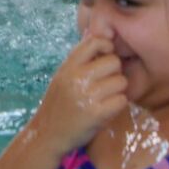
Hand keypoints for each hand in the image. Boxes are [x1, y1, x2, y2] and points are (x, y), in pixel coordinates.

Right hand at [31, 32, 129, 154]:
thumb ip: (79, 59)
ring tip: (106, 97)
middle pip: (113, 62)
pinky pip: (121, 100)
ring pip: (121, 82)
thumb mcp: (63, 76)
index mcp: (68, 66)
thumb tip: (95, 33)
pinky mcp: (97, 114)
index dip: (106, 46)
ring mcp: (87, 96)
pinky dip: (118, 105)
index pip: (95, 42)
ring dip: (118, 90)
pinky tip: (108, 109)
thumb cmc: (58, 103)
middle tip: (107, 82)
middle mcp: (76, 78)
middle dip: (115, 72)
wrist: (47, 135)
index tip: (105, 57)